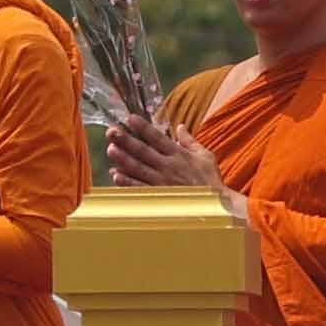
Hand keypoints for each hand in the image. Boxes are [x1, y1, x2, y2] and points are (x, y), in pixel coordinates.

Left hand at [105, 109, 220, 190]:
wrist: (214, 206)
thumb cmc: (210, 180)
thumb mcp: (205, 156)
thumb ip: (189, 141)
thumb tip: (180, 126)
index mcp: (179, 154)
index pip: (158, 138)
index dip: (143, 127)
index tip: (130, 118)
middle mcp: (168, 166)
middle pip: (143, 151)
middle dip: (126, 141)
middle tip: (111, 132)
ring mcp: (162, 182)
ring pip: (138, 169)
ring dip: (123, 159)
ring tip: (110, 150)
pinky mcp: (158, 196)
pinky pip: (140, 188)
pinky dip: (127, 182)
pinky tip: (115, 175)